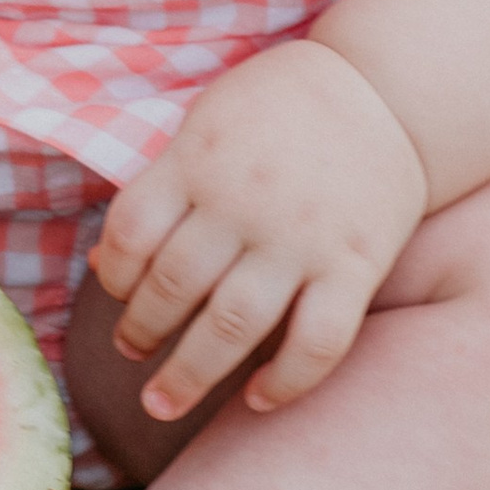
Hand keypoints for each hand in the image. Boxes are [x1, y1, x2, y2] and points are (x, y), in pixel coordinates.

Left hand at [91, 41, 431, 422]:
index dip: (111, 273)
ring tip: (162, 401)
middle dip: (142, 333)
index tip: (117, 291)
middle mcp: (245, 202)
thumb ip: (162, 187)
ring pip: (234, 326)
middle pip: (173, 287)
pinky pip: (317, 342)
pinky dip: (285, 381)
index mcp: (198, 159)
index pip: (130, 232)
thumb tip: (103, 263)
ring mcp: (302, 238)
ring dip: (190, 374)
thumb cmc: (281, 105)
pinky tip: (257, 400)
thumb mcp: (207, 124)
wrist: (386, 87)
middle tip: (133, 352)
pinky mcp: (356, 265)